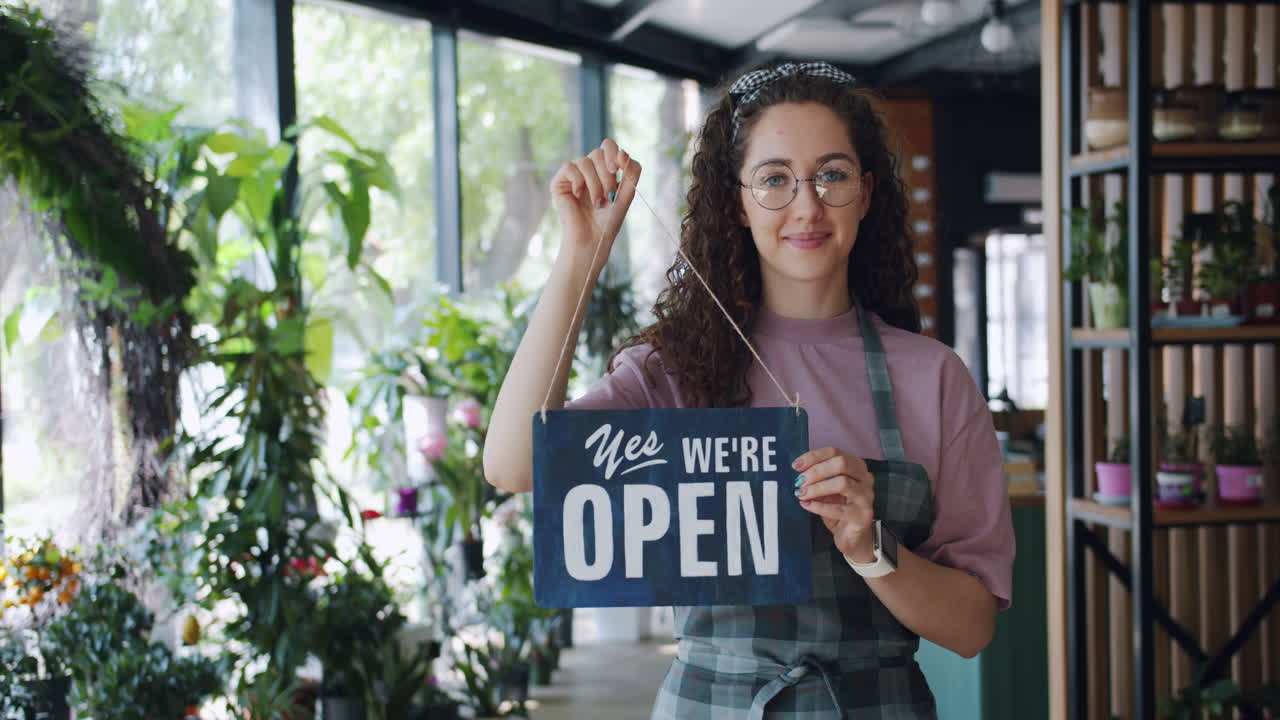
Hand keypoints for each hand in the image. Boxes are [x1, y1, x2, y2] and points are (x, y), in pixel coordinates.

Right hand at [549, 138, 641, 265]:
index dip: (613, 153)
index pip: (608, 146)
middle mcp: (589, 169)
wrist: (593, 238)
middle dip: (606, 175)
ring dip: (594, 183)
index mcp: (604, 169)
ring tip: (597, 202)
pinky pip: (569, 167)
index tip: (617, 170)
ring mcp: (574, 175)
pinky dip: (578, 181)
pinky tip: (578, 195)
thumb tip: (623, 151)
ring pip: (584, 161)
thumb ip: (631, 171)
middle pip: (597, 153)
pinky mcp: (560, 182)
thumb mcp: (627, 193)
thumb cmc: (609, 219)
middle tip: (608, 196)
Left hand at [792, 447, 876, 562]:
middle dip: (816, 471)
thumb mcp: (826, 490)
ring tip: (802, 494)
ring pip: (842, 483)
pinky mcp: (863, 515)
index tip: (797, 465)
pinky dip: (819, 506)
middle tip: (800, 482)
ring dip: (817, 488)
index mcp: (856, 467)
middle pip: (841, 463)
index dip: (813, 456)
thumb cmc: (839, 509)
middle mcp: (865, 478)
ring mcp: (866, 496)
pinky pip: (839, 508)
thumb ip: (817, 479)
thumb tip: (799, 472)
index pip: (835, 452)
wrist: (853, 536)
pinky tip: (808, 505)